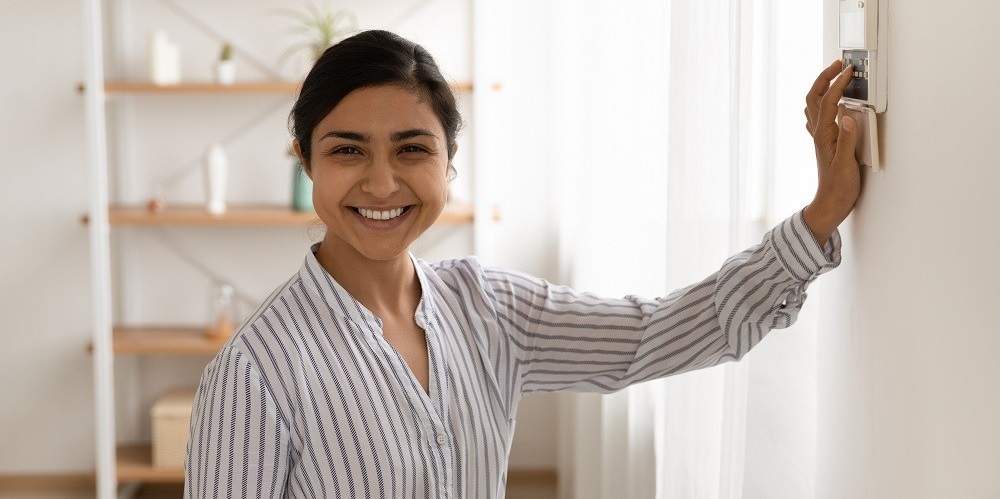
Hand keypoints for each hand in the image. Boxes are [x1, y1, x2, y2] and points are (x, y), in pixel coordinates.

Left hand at [802, 60, 861, 243]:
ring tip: (834, 75)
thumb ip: (848, 140)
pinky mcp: (826, 142)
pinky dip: (823, 103)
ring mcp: (820, 137)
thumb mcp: (846, 165)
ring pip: (814, 106)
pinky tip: (831, 103)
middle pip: (814, 98)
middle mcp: (819, 133)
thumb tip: (847, 117)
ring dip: (822, 87)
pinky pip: (819, 117)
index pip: (828, 101)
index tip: (848, 71)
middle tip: (838, 64)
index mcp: (824, 135)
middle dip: (824, 78)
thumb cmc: (838, 188)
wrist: (830, 204)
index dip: (837, 83)